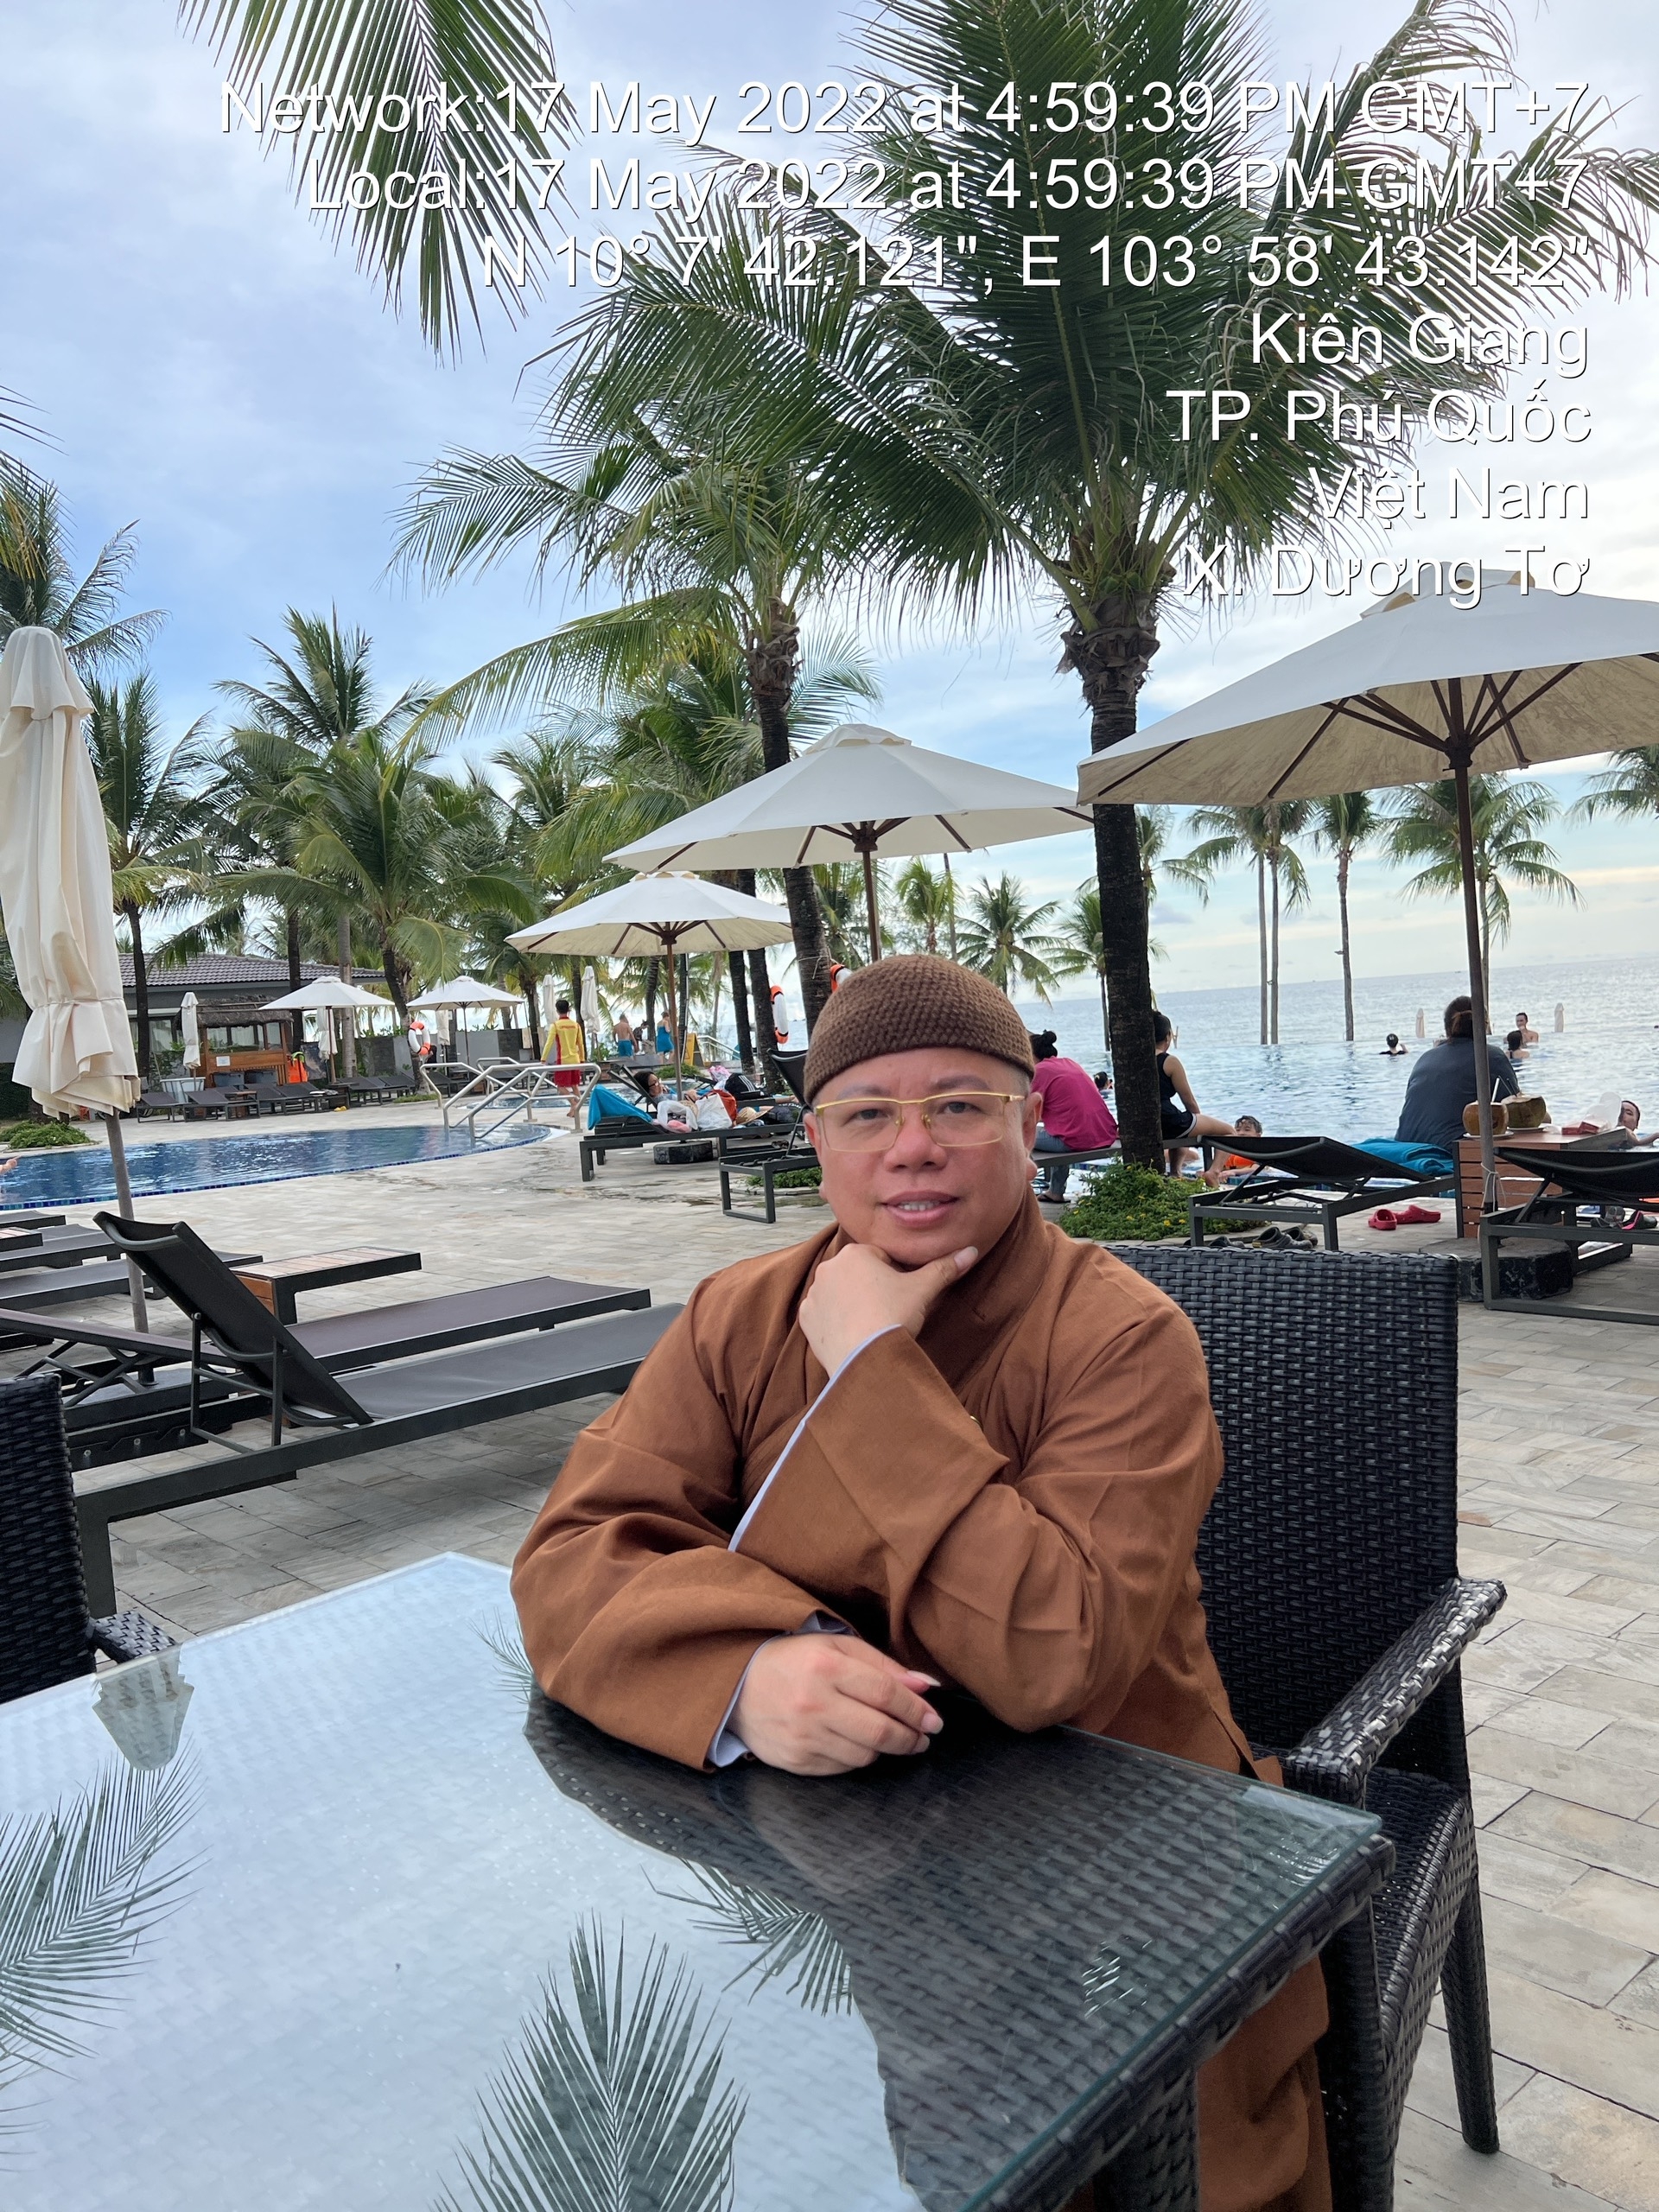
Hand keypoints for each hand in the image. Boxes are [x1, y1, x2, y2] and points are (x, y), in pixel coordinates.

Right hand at [731, 1635, 942, 1775]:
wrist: (737, 1684)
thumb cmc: (794, 1660)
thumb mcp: (836, 1646)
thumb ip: (883, 1666)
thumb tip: (926, 1687)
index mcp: (825, 1667)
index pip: (886, 1694)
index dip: (916, 1709)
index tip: (934, 1719)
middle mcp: (813, 1704)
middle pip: (880, 1732)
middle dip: (911, 1737)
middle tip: (923, 1736)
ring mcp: (803, 1737)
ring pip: (864, 1756)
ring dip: (885, 1749)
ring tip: (889, 1736)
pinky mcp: (795, 1761)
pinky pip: (842, 1768)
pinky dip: (856, 1757)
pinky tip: (855, 1742)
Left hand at [798, 1240, 975, 1374]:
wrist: (866, 1359)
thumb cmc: (893, 1317)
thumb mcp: (923, 1290)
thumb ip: (945, 1267)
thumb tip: (970, 1251)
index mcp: (855, 1254)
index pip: (881, 1258)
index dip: (896, 1276)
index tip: (902, 1295)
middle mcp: (828, 1268)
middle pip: (858, 1274)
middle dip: (872, 1288)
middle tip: (889, 1310)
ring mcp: (814, 1294)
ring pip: (839, 1293)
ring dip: (852, 1303)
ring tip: (871, 1324)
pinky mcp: (806, 1320)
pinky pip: (823, 1314)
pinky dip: (836, 1321)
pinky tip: (853, 1333)